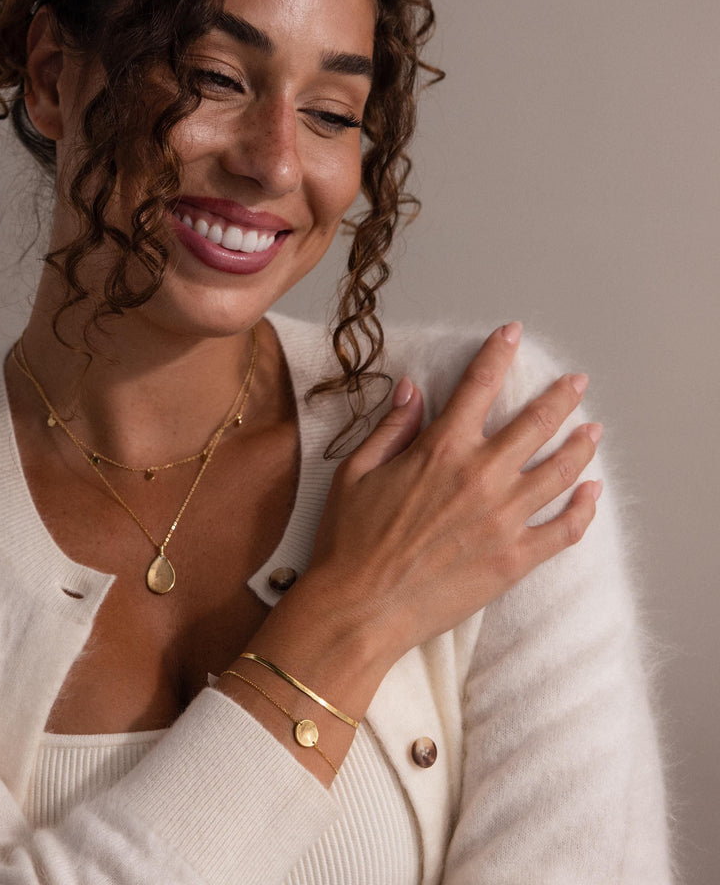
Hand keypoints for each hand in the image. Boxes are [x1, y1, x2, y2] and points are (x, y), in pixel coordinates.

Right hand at [306, 322, 601, 667]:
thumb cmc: (348, 540)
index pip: (478, 387)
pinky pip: (564, 529)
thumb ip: (391, 428)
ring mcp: (503, 519)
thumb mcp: (355, 471)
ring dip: (581, 446)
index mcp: (439, 450)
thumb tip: (412, 389)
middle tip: (577, 383)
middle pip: (535, 424)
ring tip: (593, 431)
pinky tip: (593, 494)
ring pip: (560, 471)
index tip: (512, 333)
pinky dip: (585, 509)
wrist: (358, 607)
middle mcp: (480, 477)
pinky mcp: (514, 559)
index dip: (498, 353)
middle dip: (560, 397)